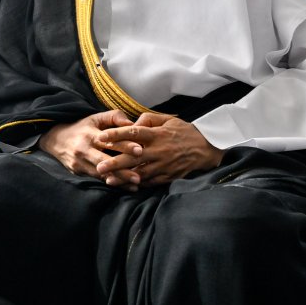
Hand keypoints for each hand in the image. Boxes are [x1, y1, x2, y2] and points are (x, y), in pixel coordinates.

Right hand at [37, 110, 137, 182]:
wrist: (55, 139)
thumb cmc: (82, 127)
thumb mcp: (95, 118)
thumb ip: (114, 117)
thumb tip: (132, 124)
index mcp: (90, 135)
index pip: (109, 141)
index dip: (125, 146)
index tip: (140, 150)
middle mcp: (84, 150)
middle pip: (105, 161)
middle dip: (122, 170)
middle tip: (139, 176)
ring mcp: (79, 162)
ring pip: (101, 173)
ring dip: (119, 180)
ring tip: (136, 185)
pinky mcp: (78, 171)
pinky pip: (96, 178)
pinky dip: (111, 182)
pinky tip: (125, 186)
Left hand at [90, 111, 223, 186]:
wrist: (206, 148)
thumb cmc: (184, 132)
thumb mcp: (168, 119)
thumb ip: (148, 119)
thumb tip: (131, 123)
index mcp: (157, 134)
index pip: (133, 133)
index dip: (116, 135)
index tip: (101, 137)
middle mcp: (159, 150)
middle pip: (133, 157)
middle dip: (114, 163)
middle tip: (99, 167)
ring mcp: (164, 165)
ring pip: (140, 173)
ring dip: (123, 177)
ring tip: (108, 180)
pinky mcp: (168, 176)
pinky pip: (150, 181)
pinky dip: (137, 183)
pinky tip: (126, 185)